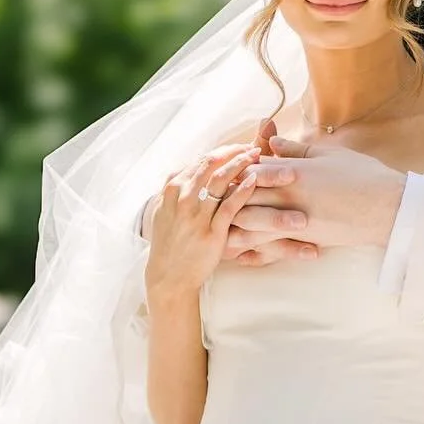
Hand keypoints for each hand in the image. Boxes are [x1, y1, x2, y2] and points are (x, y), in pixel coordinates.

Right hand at [145, 149, 261, 298]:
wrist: (169, 276)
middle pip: (211, 163)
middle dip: (235, 151)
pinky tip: (255, 180)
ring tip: (258, 156)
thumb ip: (177, 189)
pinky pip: (230, 205)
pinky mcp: (211, 232)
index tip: (240, 146)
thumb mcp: (164, 211)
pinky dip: (243, 189)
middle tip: (254, 147)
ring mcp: (196, 214)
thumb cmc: (170, 244)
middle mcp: (183, 198)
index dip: (223, 150)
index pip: (200, 160)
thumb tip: (191, 168)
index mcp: (173, 189)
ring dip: (241, 163)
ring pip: (220, 179)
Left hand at [222, 125, 406, 265]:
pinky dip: (251, 253)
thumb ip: (295, 150)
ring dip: (229, 228)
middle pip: (243, 199)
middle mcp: (288, 198)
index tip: (220, 170)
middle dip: (222, 201)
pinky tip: (238, 256)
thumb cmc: (362, 176)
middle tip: (203, 203)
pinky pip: (270, 249)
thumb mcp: (327, 154)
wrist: (387, 208)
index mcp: (293, 172)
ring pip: (250, 227)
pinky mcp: (304, 240)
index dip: (233, 169)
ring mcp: (294, 222)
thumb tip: (270, 141)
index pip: (251, 170)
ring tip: (212, 230)